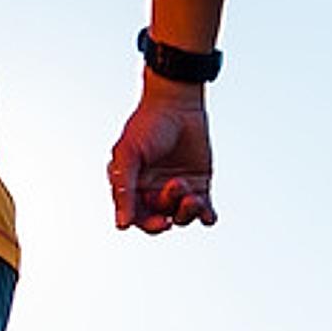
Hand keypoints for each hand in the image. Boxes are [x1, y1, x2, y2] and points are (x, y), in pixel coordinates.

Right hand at [112, 78, 215, 231]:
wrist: (177, 105)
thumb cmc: (147, 126)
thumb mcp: (128, 156)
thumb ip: (124, 190)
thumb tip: (122, 225)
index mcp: (134, 188)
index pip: (139, 217)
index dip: (149, 224)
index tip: (161, 222)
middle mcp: (155, 192)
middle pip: (161, 220)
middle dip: (169, 214)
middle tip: (176, 198)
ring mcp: (179, 190)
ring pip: (183, 217)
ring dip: (188, 211)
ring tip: (192, 195)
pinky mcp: (200, 185)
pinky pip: (204, 210)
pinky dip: (207, 216)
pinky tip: (208, 215)